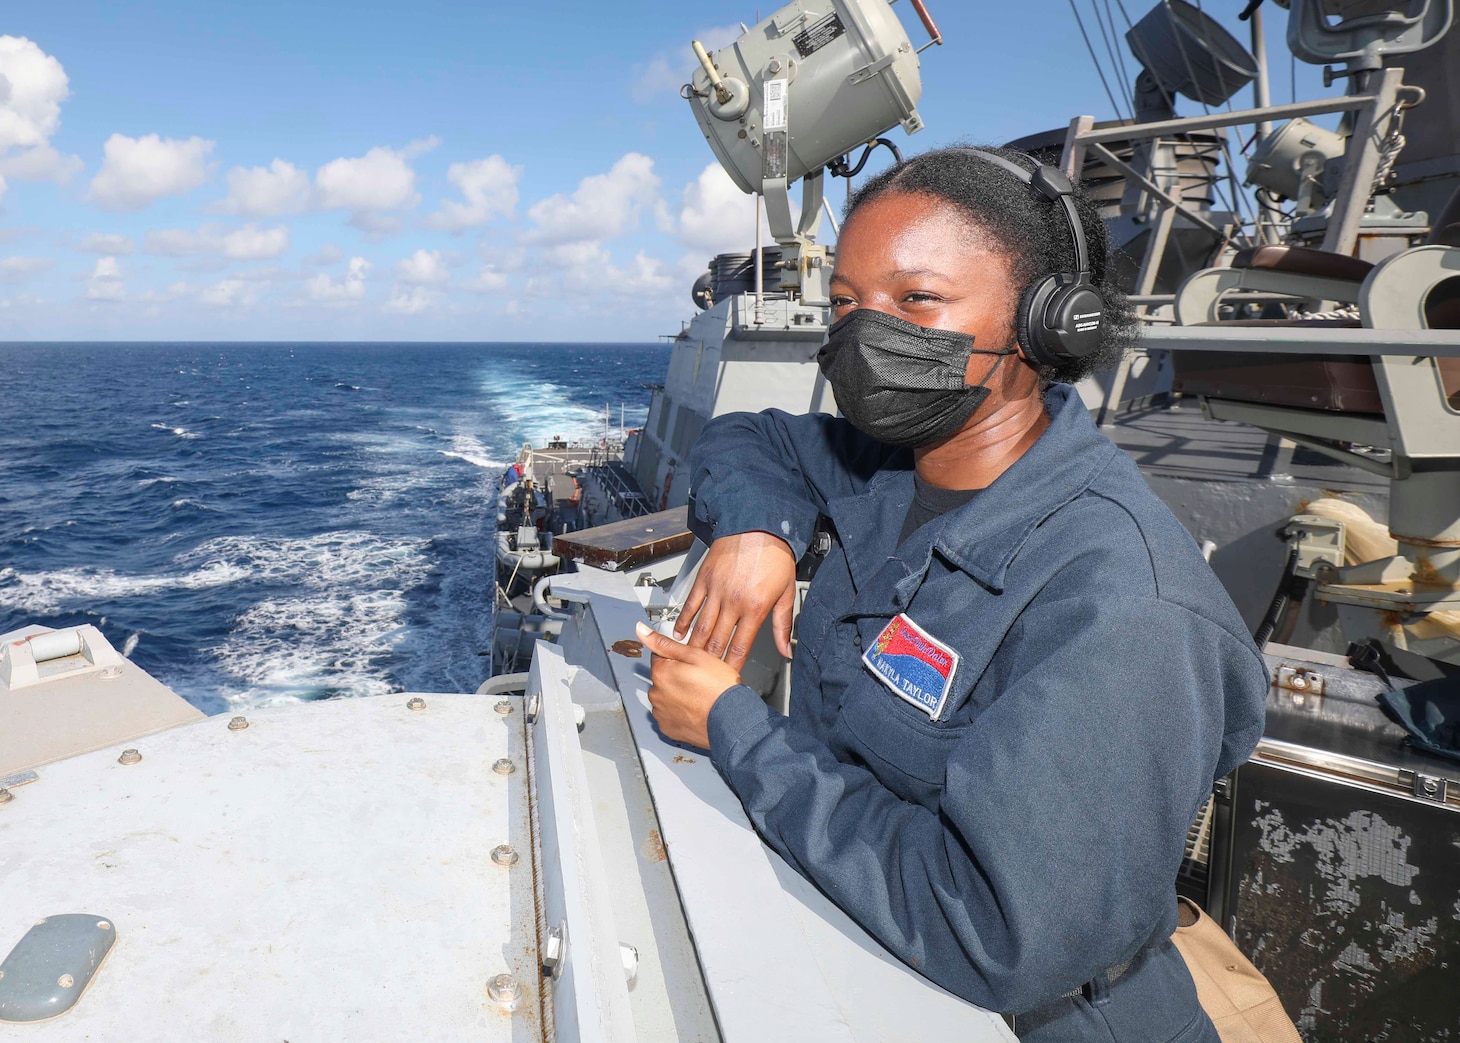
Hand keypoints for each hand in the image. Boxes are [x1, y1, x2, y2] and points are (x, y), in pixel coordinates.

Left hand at [638, 621, 741, 750]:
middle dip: (676, 678)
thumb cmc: (719, 689)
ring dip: (677, 696)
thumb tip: (641, 630)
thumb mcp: (696, 655)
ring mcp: (661, 713)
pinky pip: (669, 716)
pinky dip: (679, 713)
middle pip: (662, 678)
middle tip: (699, 681)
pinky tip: (695, 710)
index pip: (660, 657)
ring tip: (699, 697)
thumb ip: (665, 643)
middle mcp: (656, 694)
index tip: (691, 665)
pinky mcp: (668, 729)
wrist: (732, 721)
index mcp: (660, 673)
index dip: (678, 659)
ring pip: (666, 697)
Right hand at [674, 532, 796, 667]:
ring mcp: (715, 591)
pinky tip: (679, 634)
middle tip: (705, 675)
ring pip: (700, 628)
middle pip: (716, 642)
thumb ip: (783, 625)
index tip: (728, 677)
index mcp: (754, 608)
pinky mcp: (703, 579)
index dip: (732, 666)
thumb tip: (786, 650)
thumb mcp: (786, 592)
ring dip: (694, 647)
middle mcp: (733, 602)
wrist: (758, 525)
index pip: (739, 647)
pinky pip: (690, 605)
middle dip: (710, 662)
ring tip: (690, 662)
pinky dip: (683, 622)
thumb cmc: (774, 556)